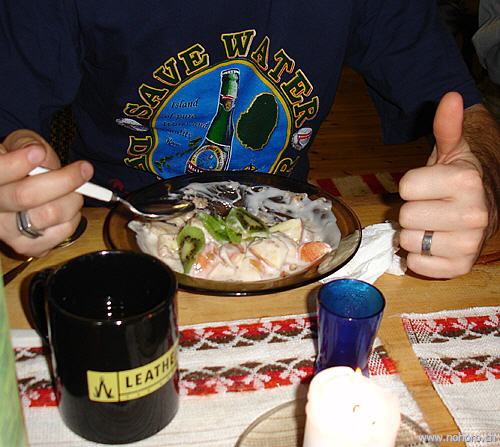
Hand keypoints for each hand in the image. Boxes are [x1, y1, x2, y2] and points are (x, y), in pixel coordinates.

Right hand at [0, 129, 93, 256]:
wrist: (19, 188)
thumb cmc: (21, 160)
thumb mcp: (20, 144)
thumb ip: (26, 144)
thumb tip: (41, 154)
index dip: (17, 163)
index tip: (39, 152)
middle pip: (26, 196)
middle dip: (63, 180)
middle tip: (84, 170)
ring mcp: (7, 231)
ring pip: (49, 215)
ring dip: (72, 200)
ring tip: (75, 191)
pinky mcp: (27, 247)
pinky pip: (60, 233)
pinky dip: (73, 218)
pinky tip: (67, 208)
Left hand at [398, 92, 488, 277]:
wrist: (484, 206)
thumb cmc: (460, 179)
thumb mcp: (453, 149)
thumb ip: (447, 126)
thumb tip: (450, 96)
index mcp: (466, 182)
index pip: (406, 188)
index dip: (411, 186)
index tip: (428, 185)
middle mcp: (473, 215)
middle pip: (406, 217)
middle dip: (412, 211)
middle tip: (430, 207)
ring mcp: (469, 244)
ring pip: (409, 242)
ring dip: (414, 234)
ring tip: (432, 225)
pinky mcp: (461, 266)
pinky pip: (418, 266)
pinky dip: (419, 257)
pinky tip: (434, 244)